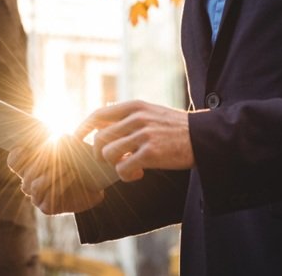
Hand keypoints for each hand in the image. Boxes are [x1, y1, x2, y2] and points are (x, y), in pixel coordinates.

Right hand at [8, 142, 104, 214]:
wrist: (94, 182)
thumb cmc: (78, 161)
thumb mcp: (69, 147)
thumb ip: (56, 140)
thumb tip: (54, 135)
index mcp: (28, 166)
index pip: (14, 161)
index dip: (17, 155)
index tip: (27, 147)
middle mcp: (29, 183)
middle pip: (27, 173)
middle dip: (43, 162)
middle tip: (58, 153)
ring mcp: (36, 197)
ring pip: (35, 186)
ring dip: (52, 174)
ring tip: (68, 166)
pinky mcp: (47, 207)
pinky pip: (48, 198)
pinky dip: (61, 184)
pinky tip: (72, 175)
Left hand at [76, 100, 194, 182]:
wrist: (205, 137)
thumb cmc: (177, 128)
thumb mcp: (152, 112)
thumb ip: (130, 116)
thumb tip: (103, 125)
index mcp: (135, 106)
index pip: (98, 114)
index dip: (83, 128)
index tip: (77, 139)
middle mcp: (137, 118)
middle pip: (100, 138)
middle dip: (99, 154)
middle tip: (110, 161)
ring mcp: (144, 134)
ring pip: (108, 153)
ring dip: (114, 165)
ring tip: (129, 167)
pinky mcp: (151, 153)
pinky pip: (123, 168)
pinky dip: (126, 175)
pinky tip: (138, 174)